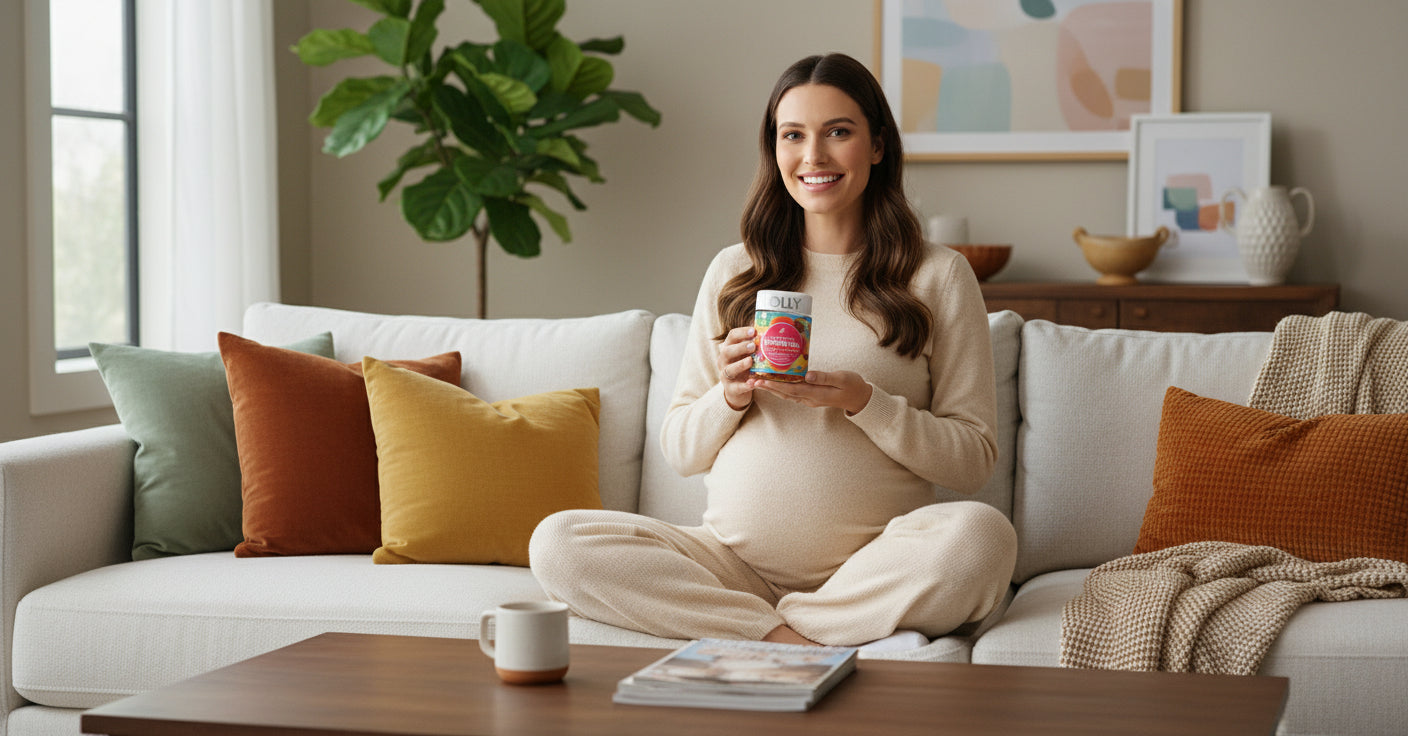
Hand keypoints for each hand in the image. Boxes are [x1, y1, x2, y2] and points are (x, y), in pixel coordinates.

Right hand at [717, 326, 757, 410]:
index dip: (741, 333)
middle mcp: (723, 360)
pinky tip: (753, 382)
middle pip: (727, 351)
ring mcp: (725, 375)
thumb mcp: (748, 354)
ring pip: (729, 369)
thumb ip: (756, 344)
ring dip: (740, 365)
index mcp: (729, 348)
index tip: (754, 331)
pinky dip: (745, 385)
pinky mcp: (730, 388)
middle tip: (753, 345)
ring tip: (750, 361)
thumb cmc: (745, 366)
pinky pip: (736, 387)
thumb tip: (773, 330)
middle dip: (740, 348)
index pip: (732, 336)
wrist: (737, 389)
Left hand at [751, 369, 872, 414]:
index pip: (790, 389)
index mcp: (816, 393)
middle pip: (784, 393)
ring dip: (771, 388)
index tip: (760, 381)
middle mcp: (809, 398)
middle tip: (749, 381)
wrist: (860, 397)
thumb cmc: (852, 385)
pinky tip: (774, 381)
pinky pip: (792, 392)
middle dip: (766, 388)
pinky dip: (781, 387)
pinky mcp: (811, 395)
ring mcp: (810, 398)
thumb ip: (824, 377)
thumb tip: (807, 375)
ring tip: (756, 382)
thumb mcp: (842, 379)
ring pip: (786, 394)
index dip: (774, 385)